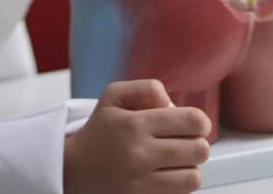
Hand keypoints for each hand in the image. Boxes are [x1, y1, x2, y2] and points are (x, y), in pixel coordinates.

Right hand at [64, 79, 210, 193]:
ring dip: (189, 169)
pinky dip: (177, 187)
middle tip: (183, 144)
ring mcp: (141, 183)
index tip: (191, 126)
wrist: (72, 170)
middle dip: (196, 144)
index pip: (193, 121)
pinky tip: (164, 177)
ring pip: (193, 177)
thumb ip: (148, 89)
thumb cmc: (99, 132)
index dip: (200, 122)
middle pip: (199, 150)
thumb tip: (174, 107)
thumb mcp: (114, 96)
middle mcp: (139, 154)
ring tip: (174, 163)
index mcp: (135, 124)